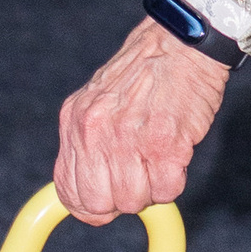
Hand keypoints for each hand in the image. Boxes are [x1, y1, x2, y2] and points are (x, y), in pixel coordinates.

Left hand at [53, 20, 230, 222]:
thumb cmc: (144, 73)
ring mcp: (130, 139)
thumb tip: (87, 186)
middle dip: (121, 201)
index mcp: (75, 122)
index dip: (89, 207)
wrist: (182, 43)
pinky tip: (176, 154)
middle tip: (138, 179)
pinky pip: (167, 191)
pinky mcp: (166, 145)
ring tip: (159, 159)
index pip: (68, 191)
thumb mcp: (98, 101)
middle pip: (99, 203)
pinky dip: (174, 181)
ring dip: (151, 189)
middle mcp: (96, 132)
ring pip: (135, 201)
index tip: (106, 206)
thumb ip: (88, 141)